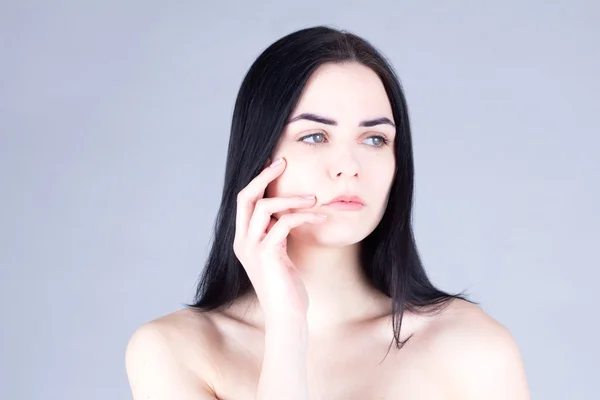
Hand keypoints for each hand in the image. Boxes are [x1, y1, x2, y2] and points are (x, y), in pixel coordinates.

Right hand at [233, 157, 326, 322]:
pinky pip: (283, 223)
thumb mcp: (279, 253)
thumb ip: (276, 233)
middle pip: (245, 197)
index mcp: (243, 239)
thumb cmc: (286, 286)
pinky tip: (320, 216)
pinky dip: (303, 215)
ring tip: (314, 198)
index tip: (274, 164)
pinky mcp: (266, 254)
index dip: (258, 180)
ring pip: (264, 207)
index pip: (244, 201)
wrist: (286, 315)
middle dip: (264, 176)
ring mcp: (252, 247)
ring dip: (291, 198)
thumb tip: (287, 211)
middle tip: (283, 162)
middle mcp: (242, 241)